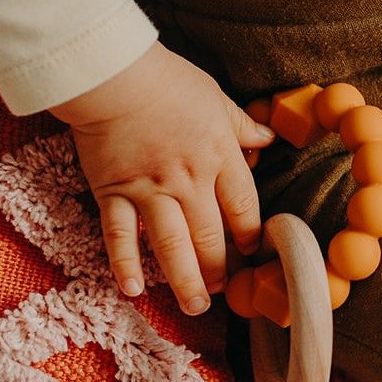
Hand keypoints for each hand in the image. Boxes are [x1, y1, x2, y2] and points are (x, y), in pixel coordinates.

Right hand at [48, 41, 274, 313]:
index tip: (253, 252)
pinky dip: (125, 265)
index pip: (243, 207)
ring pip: (172, 246)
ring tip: (195, 306)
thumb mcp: (215, 97)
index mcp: (219, 156)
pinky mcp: (113, 192)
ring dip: (185, 281)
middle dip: (220, 269)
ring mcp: (150, 190)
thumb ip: (241, 125)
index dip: (250, 234)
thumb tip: (269, 138)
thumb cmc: (167, 80)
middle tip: (224, 291)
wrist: (113, 75)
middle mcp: (189, 180)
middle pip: (211, 236)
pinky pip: (120, 236)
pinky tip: (133, 290)